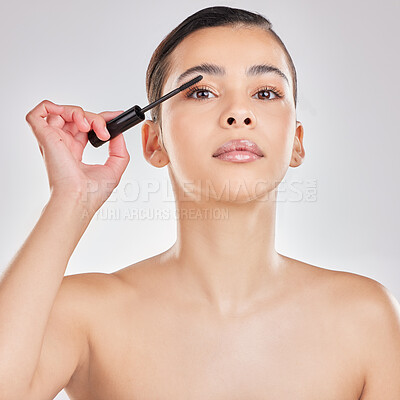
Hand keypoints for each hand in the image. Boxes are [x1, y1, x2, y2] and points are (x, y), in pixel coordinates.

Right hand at [25, 99, 129, 214]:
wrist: (79, 199)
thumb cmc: (91, 193)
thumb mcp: (115, 168)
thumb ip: (119, 149)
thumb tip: (118, 134)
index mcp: (75, 153)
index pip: (85, 127)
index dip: (99, 119)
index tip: (116, 117)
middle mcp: (63, 145)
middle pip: (77, 118)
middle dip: (95, 118)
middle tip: (104, 132)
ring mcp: (53, 140)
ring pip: (62, 112)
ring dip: (80, 113)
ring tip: (89, 127)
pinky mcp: (45, 137)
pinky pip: (37, 113)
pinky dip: (52, 107)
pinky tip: (71, 119)